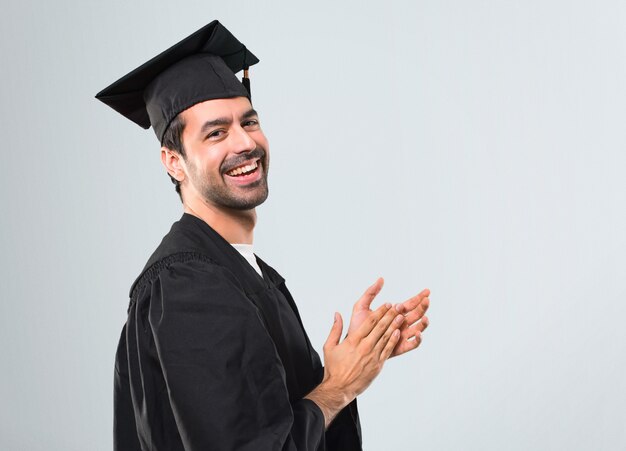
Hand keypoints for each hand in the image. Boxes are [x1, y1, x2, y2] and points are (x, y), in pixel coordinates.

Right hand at [305, 303, 402, 426]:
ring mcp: (373, 356)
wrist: (340, 388)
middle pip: (380, 327)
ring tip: (401, 316)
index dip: (380, 311)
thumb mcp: (329, 346)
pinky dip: (393, 340)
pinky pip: (388, 350)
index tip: (386, 304)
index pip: (370, 322)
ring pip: (386, 337)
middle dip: (390, 315)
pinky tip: (398, 332)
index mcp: (353, 340)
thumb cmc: (334, 367)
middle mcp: (365, 346)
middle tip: (398, 306)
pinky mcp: (378, 365)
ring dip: (394, 325)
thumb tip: (337, 314)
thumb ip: (335, 329)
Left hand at [347, 278, 429, 357]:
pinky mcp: (399, 348)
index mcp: (394, 313)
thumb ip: (370, 292)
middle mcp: (400, 324)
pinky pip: (412, 345)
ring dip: (423, 323)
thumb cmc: (357, 325)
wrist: (353, 344)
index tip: (427, 291)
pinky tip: (418, 333)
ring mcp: (401, 335)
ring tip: (425, 318)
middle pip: (416, 315)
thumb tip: (381, 279)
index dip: (419, 297)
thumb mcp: (362, 306)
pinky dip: (417, 340)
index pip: (409, 304)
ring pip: (417, 329)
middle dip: (423, 307)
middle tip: (426, 300)